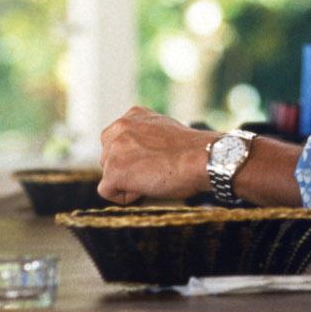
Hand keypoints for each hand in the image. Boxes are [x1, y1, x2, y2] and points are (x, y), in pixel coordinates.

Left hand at [98, 105, 215, 204]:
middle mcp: (120, 127)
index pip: (116, 141)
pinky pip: (109, 192)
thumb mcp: (163, 131)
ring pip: (109, 175)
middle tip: (155, 170)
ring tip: (155, 176)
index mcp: (133, 115)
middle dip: (126, 169)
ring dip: (128, 181)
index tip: (154, 159)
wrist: (202, 158)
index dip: (134, 156)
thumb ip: (143, 136)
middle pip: (108, 158)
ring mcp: (114, 149)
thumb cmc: (191, 150)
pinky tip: (148, 186)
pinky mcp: (114, 172)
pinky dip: (126, 196)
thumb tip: (136, 154)